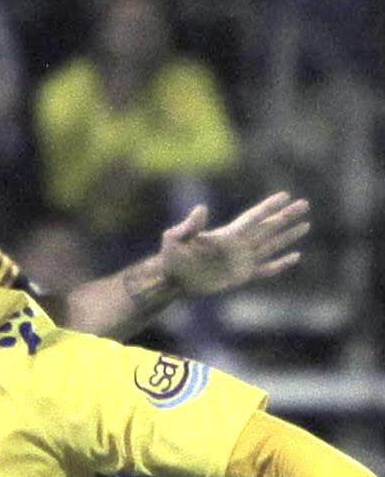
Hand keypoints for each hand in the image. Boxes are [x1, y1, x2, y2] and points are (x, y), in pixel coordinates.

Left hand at [158, 191, 310, 298]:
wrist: (171, 281)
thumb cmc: (171, 258)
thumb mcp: (175, 238)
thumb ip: (189, 225)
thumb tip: (201, 209)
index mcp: (227, 235)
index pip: (252, 218)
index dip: (268, 207)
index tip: (286, 195)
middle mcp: (238, 245)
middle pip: (268, 228)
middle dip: (286, 216)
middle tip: (305, 203)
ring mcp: (241, 260)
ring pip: (271, 245)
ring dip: (288, 236)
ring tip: (306, 225)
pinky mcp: (241, 276)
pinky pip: (266, 270)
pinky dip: (280, 265)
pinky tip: (295, 257)